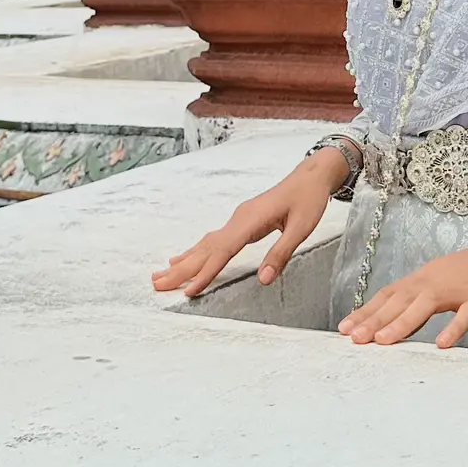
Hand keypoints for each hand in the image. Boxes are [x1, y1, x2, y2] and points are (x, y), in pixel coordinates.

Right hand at [152, 149, 348, 298]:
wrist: (310, 176)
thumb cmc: (308, 200)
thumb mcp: (302, 227)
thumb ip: (281, 253)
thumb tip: (263, 280)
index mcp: (250, 221)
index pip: (223, 251)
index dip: (205, 273)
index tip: (188, 291)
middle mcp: (238, 219)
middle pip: (205, 248)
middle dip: (181, 269)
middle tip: (156, 284)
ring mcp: (237, 220)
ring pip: (204, 244)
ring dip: (183, 262)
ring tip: (159, 276)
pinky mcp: (240, 222)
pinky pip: (212, 240)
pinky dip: (195, 252)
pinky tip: (182, 259)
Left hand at [337, 200, 467, 350]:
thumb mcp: (450, 281)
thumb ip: (427, 299)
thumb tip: (402, 319)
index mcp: (427, 277)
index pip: (390, 294)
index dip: (367, 311)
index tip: (344, 328)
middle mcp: (437, 280)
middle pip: (400, 300)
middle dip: (373, 320)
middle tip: (351, 339)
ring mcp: (460, 288)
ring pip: (425, 305)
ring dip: (402, 324)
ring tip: (382, 343)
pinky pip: (466, 315)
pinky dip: (454, 329)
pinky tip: (442, 345)